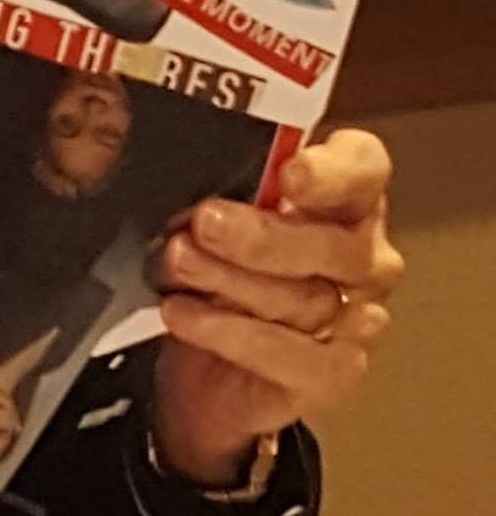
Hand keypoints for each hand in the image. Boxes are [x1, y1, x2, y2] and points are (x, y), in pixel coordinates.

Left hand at [151, 129, 403, 485]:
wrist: (207, 366)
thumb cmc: (219, 266)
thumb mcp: (218, 214)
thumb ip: (227, 188)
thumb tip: (195, 171)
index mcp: (343, 197)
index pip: (364, 167)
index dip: (333, 170)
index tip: (289, 173)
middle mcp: (362, 255)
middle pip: (337, 244)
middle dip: (262, 235)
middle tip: (205, 222)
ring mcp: (357, 319)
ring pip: (308, 299)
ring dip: (230, 279)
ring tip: (177, 263)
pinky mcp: (335, 374)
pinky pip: (291, 356)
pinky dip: (229, 332)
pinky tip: (185, 313)